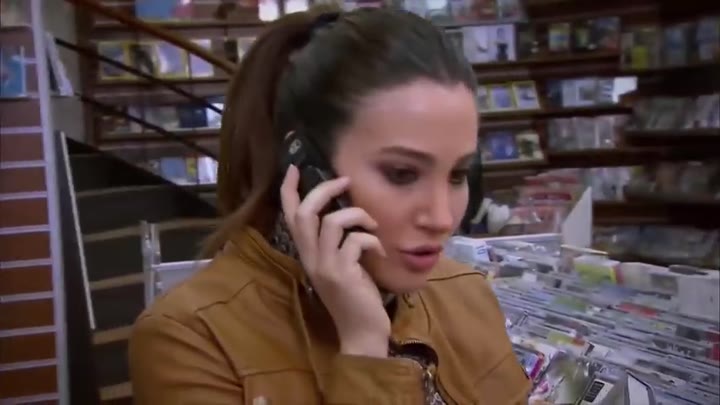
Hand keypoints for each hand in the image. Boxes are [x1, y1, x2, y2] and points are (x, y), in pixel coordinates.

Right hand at [280, 165, 389, 356]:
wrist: (361, 332)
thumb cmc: (355, 296)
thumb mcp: (341, 265)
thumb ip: (337, 242)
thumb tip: (347, 213)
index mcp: (308, 254)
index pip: (290, 216)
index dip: (289, 190)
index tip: (295, 168)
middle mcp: (311, 258)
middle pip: (305, 213)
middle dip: (324, 190)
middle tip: (346, 181)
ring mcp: (325, 267)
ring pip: (331, 223)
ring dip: (357, 215)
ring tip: (372, 225)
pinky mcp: (343, 274)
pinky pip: (355, 242)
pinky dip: (371, 240)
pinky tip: (381, 251)